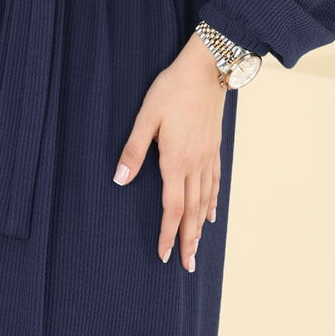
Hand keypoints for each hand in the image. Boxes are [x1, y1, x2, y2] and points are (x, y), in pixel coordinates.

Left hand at [113, 32, 226, 270]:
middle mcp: (194, 164)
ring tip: (198, 247)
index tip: (164, 255)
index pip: (172, 207)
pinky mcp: (214, 147)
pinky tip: (212, 213)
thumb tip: (119, 180)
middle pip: (192, 211)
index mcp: (175, 160)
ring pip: (205, 200)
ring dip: (200, 227)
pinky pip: (215, 182)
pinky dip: (212, 202)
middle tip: (186, 266)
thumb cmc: (171, 89)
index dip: (167, 233)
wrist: (205, 70)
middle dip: (188, 240)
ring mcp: (208, 156)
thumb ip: (133, 150)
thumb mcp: (146, 116)